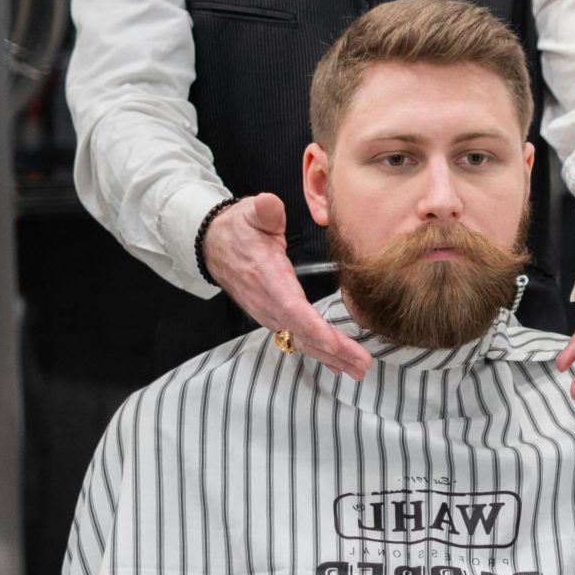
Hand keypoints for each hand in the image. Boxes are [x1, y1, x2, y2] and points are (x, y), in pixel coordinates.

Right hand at [203, 193, 371, 379]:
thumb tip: (269, 205)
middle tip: (362, 364)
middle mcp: (267, 301)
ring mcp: (268, 312)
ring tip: (358, 370)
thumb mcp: (250, 213)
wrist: (212, 245)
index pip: (291, 308)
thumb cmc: (237, 229)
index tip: (335, 343)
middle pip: (302, 332)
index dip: (313, 327)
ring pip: (300, 340)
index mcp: (266, 277)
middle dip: (332, 351)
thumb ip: (263, 210)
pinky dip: (318, 352)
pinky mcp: (272, 316)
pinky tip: (338, 364)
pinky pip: (296, 338)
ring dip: (330, 357)